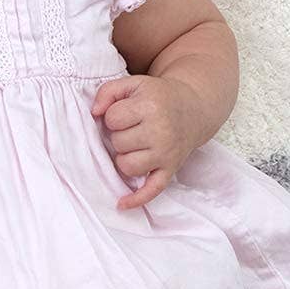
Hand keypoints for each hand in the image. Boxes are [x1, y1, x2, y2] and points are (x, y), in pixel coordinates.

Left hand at [91, 75, 204, 210]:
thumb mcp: (134, 84)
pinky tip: (121, 204)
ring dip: (125, 157)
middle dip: (120, 135)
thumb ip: (108, 91)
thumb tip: (94, 113)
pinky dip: (137, 199)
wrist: (194, 107)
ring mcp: (167, 154)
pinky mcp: (171, 169)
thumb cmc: (158, 96)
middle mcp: (161, 132)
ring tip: (136, 145)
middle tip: (134, 127)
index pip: (112, 119)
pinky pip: (152, 190)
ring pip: (126, 166)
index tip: (126, 112)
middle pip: (118, 143)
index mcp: (151, 107)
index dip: (114, 116)